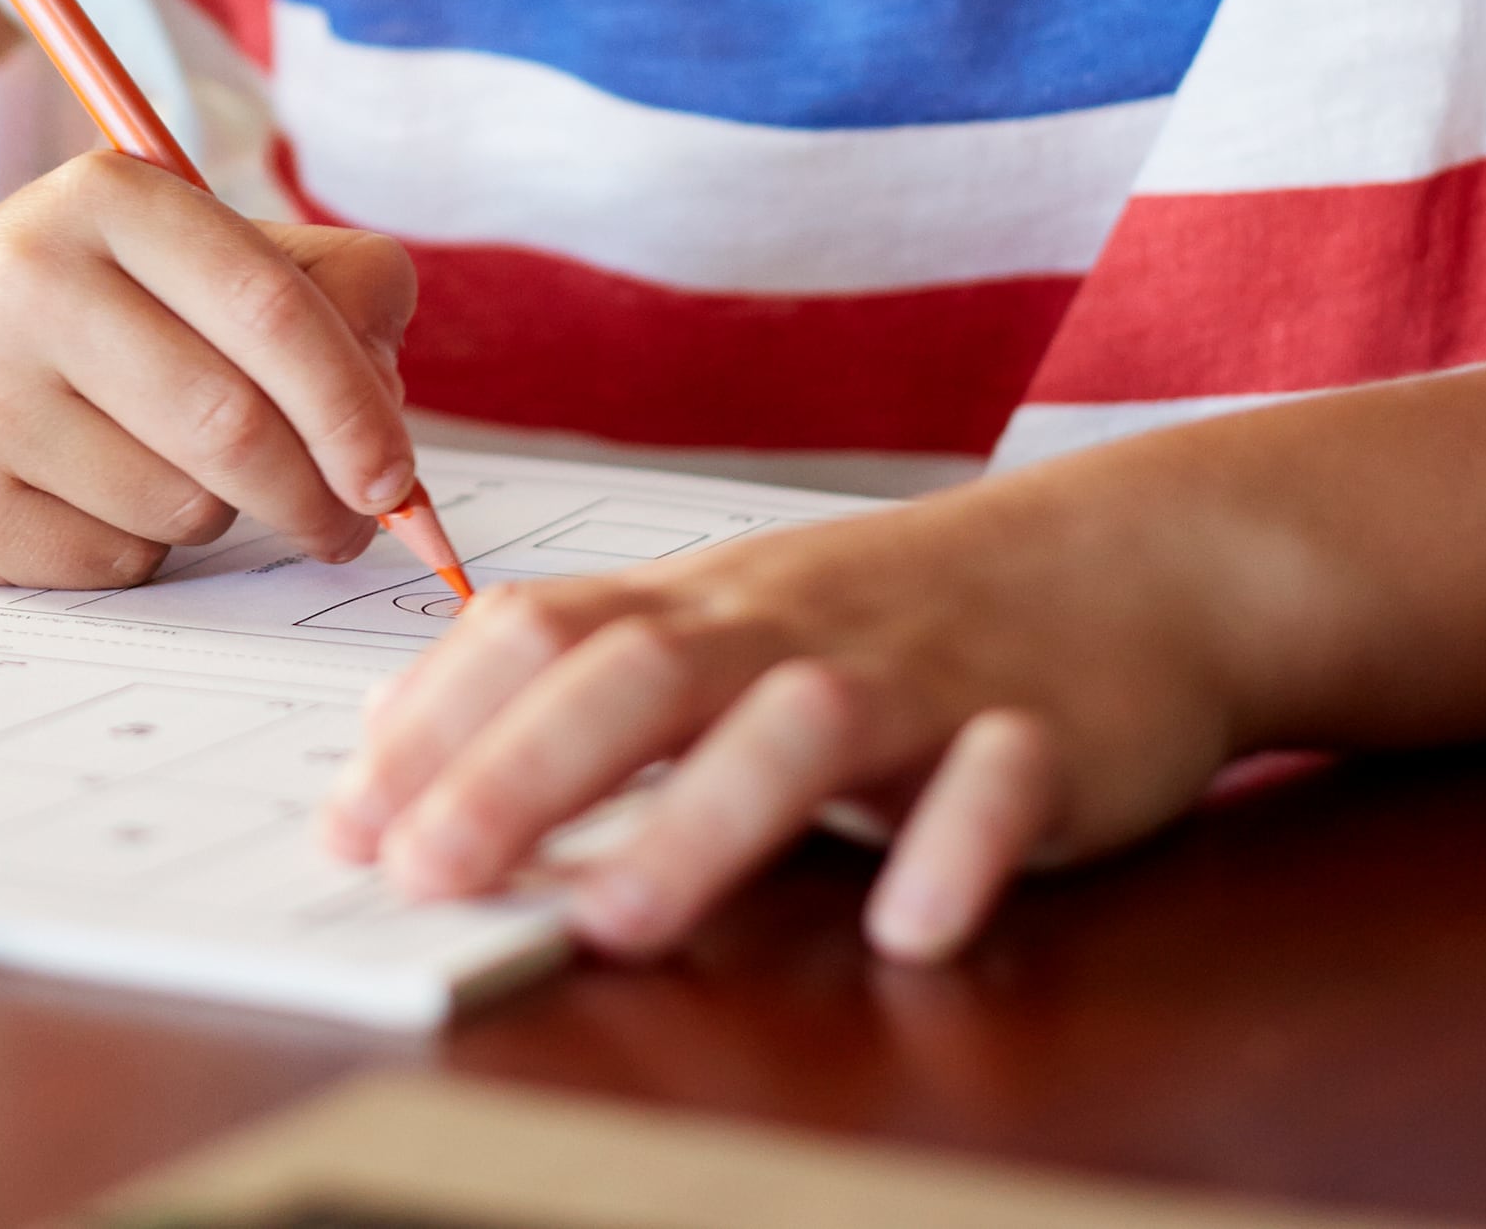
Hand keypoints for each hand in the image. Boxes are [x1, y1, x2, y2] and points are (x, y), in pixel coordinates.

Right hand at [0, 149, 422, 587]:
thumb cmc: (92, 309)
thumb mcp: (196, 255)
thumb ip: (325, 293)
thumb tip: (386, 408)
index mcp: (107, 197)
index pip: (271, 308)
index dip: (354, 406)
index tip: (394, 474)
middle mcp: (27, 280)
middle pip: (235, 425)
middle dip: (319, 494)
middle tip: (345, 523)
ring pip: (183, 505)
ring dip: (220, 513)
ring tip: (172, 467)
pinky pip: (116, 562)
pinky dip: (142, 549)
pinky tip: (95, 496)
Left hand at [322, 473, 1247, 962]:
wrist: (1138, 559)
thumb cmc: (896, 614)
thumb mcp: (733, 624)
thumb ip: (589, 679)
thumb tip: (410, 755)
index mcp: (706, 607)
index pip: (541, 632)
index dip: (436, 721)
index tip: (347, 819)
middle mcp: (793, 630)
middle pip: (640, 675)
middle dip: (519, 771)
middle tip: (425, 872)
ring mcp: (922, 677)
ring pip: (804, 728)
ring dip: (703, 820)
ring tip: (611, 918)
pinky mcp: (1049, 733)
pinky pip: (1002, 784)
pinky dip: (956, 850)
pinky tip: (910, 927)